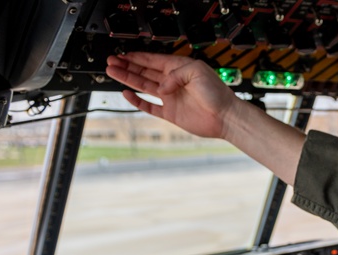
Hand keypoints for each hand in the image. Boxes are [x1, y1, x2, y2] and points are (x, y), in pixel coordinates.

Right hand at [106, 51, 304, 184]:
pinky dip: (138, 100)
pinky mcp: (170, 113)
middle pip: (144, 71)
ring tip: (113, 72)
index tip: (123, 54)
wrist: (225, 117)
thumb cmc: (217, 94)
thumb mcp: (197, 72)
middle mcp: (173, 82)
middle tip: (111, 61)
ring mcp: (171, 97)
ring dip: (128, 78)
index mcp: (179, 69)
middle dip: (127, 65)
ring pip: (144, 86)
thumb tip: (161, 87)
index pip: (153, 60)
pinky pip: (150, 105)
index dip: (137, 57)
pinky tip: (127, 93)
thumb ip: (175, 75)